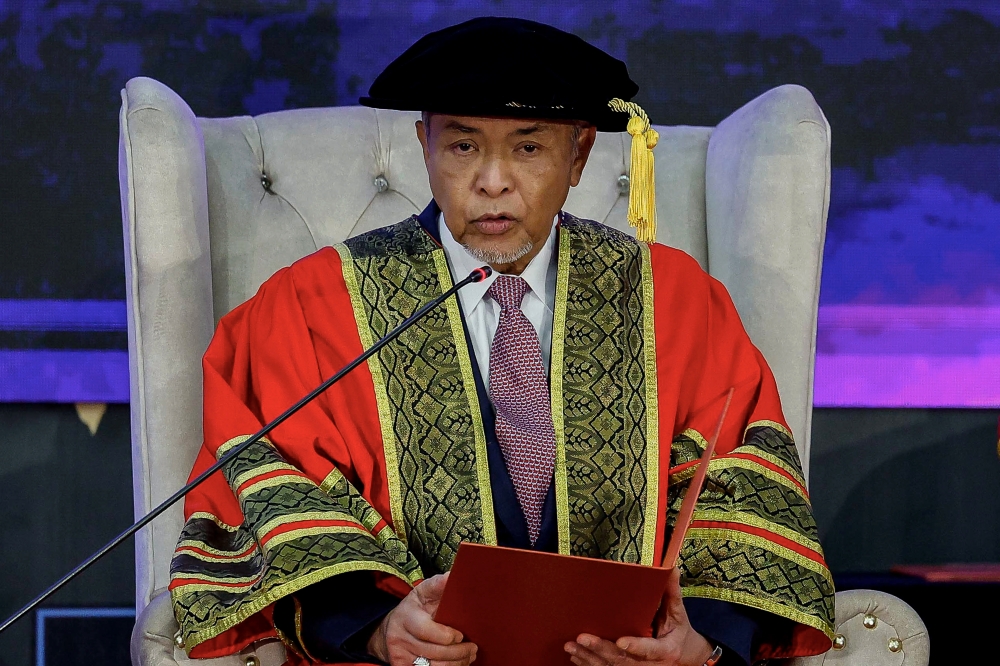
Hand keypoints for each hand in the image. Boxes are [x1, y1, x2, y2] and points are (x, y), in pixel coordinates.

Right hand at [367, 572, 477, 665]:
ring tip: (469, 656)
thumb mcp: (422, 593)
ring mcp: (400, 655)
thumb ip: (437, 585)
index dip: (447, 636)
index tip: (461, 635)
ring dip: (456, 663)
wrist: (390, 630)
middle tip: (473, 648)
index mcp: (406, 616)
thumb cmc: (414, 609)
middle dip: (459, 652)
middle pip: (434, 652)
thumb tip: (451, 577)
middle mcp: (400, 638)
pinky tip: (457, 664)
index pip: (426, 631)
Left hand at [564, 568, 713, 665]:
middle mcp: (651, 664)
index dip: (635, 646)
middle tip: (582, 638)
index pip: (650, 650)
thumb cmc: (678, 631)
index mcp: (666, 650)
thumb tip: (672, 567)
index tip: (620, 640)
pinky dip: (589, 664)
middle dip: (601, 649)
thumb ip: (672, 592)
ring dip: (589, 658)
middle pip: (623, 660)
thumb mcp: (678, 612)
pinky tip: (575, 656)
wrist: (684, 655)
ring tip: (571, 646)